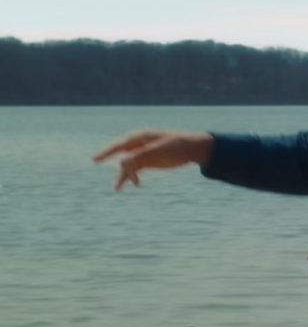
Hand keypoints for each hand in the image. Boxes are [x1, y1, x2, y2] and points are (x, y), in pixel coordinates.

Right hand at [93, 130, 213, 190]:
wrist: (192, 149)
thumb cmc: (177, 145)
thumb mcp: (160, 150)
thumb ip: (142, 155)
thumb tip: (122, 161)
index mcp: (140, 137)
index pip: (119, 145)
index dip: (106, 152)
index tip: (95, 159)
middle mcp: (139, 144)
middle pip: (121, 155)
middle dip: (113, 164)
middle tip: (102, 169)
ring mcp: (143, 153)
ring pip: (128, 165)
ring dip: (124, 176)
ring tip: (117, 189)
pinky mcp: (148, 162)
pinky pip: (136, 170)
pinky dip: (133, 177)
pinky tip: (136, 184)